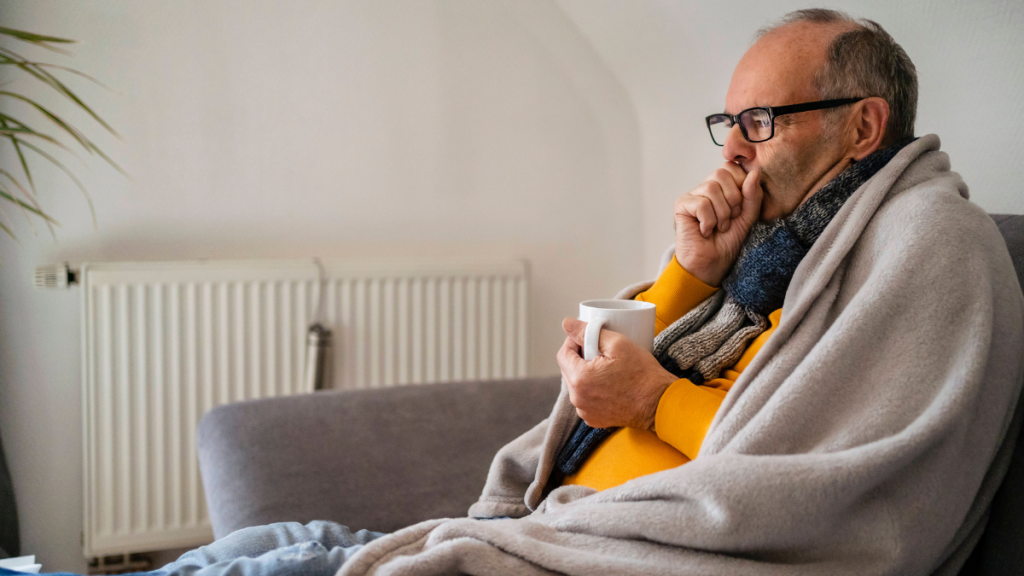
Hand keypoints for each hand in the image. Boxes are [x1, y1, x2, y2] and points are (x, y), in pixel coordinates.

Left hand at [556, 317, 678, 429]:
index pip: (563, 354)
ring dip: (585, 374)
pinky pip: (585, 399)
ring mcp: (585, 411)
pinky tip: (608, 384)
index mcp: (579, 379)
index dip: (574, 341)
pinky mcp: (594, 419)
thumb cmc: (642, 374)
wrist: (659, 403)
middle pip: (568, 370)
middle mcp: (578, 398)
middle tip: (600, 351)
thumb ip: (588, 332)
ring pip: (576, 385)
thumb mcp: (618, 344)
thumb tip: (567, 323)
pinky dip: (592, 390)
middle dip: (580, 358)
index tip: (588, 337)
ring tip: (606, 367)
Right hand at [674, 162, 763, 285]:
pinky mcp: (682, 205)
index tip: (740, 208)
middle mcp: (706, 188)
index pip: (732, 167)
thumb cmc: (727, 242)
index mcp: (723, 188)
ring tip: (719, 228)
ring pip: (711, 188)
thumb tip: (754, 173)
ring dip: (721, 214)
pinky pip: (701, 204)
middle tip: (730, 219)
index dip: (741, 185)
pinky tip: (705, 231)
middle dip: (732, 199)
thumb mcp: (748, 217)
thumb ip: (753, 195)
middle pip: (721, 173)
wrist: (712, 264)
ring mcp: (693, 196)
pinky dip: (708, 221)